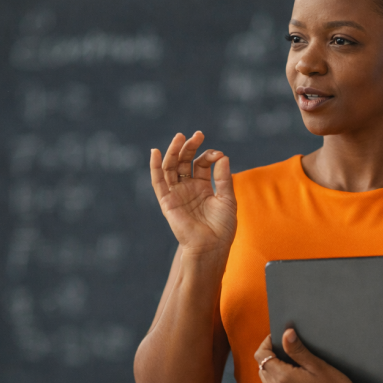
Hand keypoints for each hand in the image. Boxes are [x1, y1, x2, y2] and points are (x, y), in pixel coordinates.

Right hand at [151, 132, 236, 256]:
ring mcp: (177, 194)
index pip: (201, 164)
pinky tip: (154, 152)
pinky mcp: (167, 201)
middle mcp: (188, 188)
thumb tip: (223, 156)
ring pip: (171, 168)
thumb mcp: (227, 199)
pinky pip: (158, 182)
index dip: (209, 156)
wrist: (211, 247)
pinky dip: (155, 167)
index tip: (218, 155)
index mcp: (203, 187)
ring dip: (174, 151)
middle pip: (185, 162)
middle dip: (190, 147)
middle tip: (197, 135)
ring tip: (180, 137)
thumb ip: (223, 178)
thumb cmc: (222, 228)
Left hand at [254, 328, 362, 382]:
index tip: (275, 338)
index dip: (266, 344)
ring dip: (271, 373)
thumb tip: (286, 333)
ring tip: (289, 367)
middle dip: (269, 358)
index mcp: (284, 378)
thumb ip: (298, 350)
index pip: (261, 357)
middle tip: (285, 352)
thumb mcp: (317, 365)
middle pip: (261, 369)